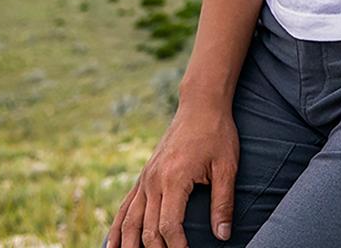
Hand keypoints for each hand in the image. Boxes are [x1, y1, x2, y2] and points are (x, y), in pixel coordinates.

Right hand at [107, 102, 237, 247]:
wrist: (200, 106)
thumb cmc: (218, 134)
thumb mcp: (227, 167)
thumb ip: (223, 202)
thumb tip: (224, 235)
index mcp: (173, 179)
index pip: (168, 225)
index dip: (176, 247)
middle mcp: (153, 181)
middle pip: (146, 228)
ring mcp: (145, 178)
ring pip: (128, 220)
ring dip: (128, 245)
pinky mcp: (143, 176)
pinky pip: (124, 206)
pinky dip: (116, 228)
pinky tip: (113, 245)